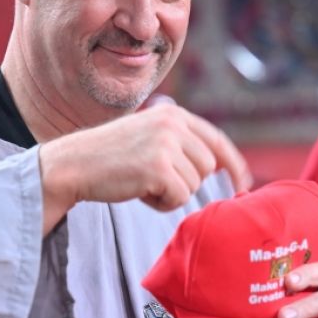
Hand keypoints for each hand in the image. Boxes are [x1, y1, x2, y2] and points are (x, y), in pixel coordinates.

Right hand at [38, 104, 251, 231]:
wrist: (74, 165)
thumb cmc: (110, 158)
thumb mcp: (149, 137)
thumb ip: (180, 143)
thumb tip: (217, 165)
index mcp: (173, 114)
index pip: (216, 139)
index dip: (233, 164)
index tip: (244, 183)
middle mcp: (173, 124)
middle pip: (206, 167)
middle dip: (184, 181)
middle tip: (150, 178)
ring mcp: (166, 144)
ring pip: (193, 184)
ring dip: (170, 192)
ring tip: (141, 181)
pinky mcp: (159, 167)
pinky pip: (179, 198)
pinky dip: (161, 203)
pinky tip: (138, 190)